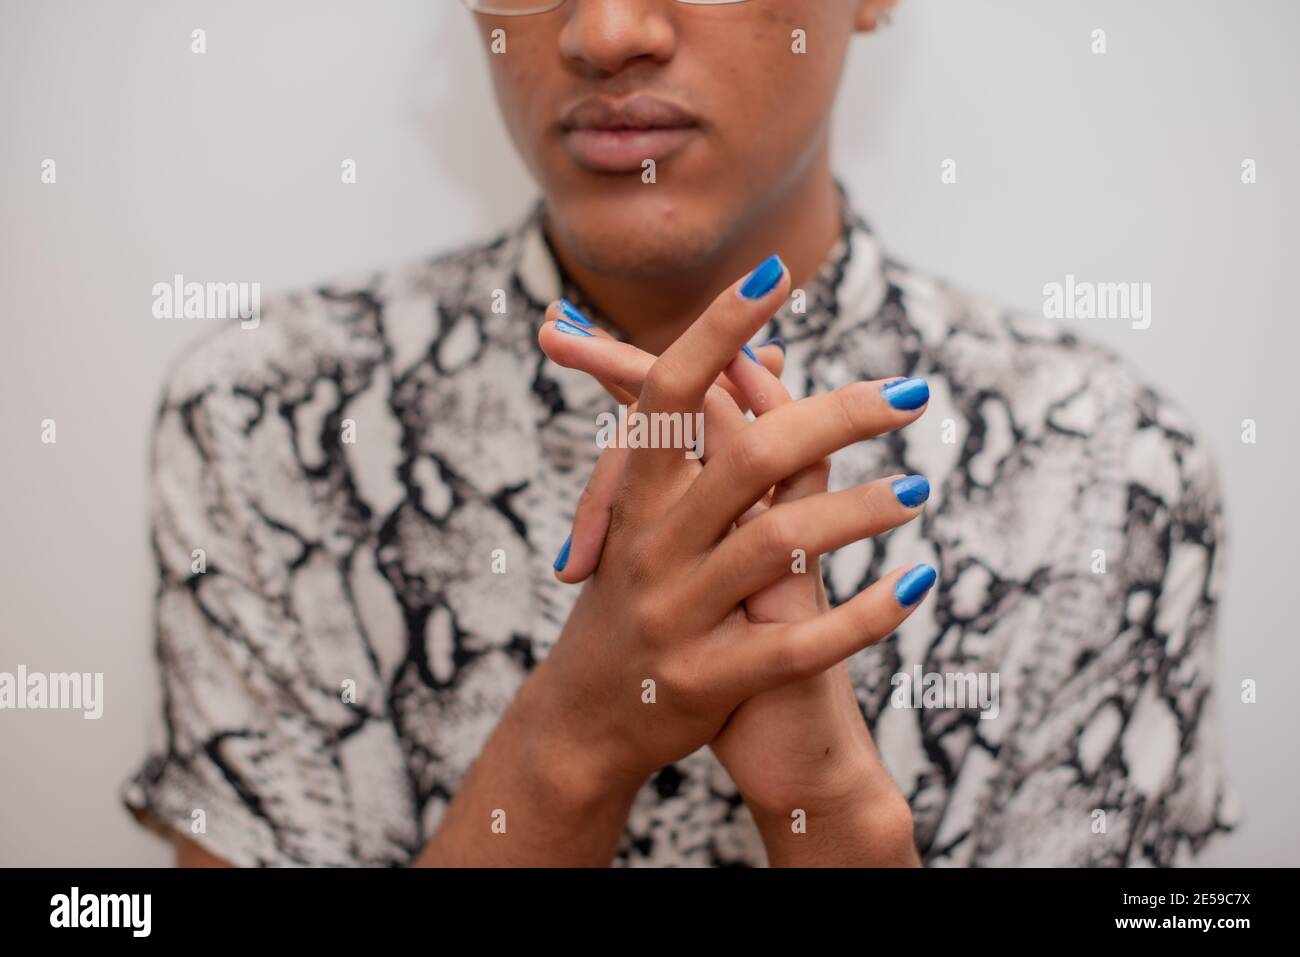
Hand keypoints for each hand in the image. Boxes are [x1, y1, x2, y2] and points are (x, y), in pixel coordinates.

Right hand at [530, 256, 935, 798]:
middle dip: (836, 417)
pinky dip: (866, 615)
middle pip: (748, 457)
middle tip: (910, 395)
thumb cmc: (632, 594)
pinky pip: (799, 647)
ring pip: (779, 544)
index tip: (778, 273)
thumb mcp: (652, 517)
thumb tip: (767, 357)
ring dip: (858, 511)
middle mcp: (649, 547)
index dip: (717, 327)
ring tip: (918, 488)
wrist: (584, 719)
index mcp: (637, 498)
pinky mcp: (708, 681)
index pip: (671, 393)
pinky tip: (918, 584)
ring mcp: (676, 616)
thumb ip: (708, 439)